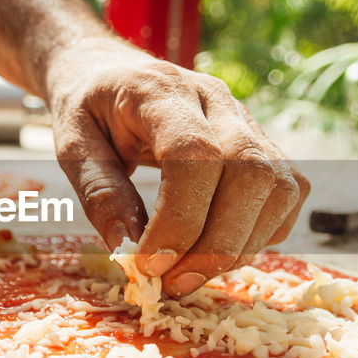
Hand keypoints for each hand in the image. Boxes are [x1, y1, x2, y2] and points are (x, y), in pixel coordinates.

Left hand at [46, 37, 308, 295]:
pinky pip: (286, 195)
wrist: (111, 73)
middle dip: (216, 244)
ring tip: (191, 275)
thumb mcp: (71, 144)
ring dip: (240, 246)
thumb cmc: (90, 109)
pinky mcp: (263, 145)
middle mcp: (217, 99)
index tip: (150, 264)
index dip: (180, 219)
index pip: (195, 154)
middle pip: (248, 172)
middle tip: (173, 283)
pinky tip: (218, 251)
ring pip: (277, 188)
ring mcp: (247, 120)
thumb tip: (126, 247)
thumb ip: (99, 191)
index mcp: (161, 90)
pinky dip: (260, 235)